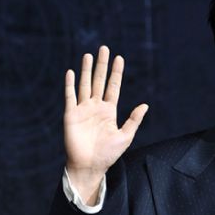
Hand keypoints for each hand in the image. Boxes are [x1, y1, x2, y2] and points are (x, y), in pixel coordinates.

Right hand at [64, 44, 148, 201]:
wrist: (89, 166)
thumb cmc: (108, 154)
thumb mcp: (125, 136)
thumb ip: (134, 120)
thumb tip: (145, 105)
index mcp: (109, 112)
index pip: (113, 87)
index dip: (116, 73)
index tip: (120, 58)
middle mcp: (96, 107)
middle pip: (99, 81)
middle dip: (102, 65)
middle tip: (104, 48)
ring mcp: (83, 110)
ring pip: (85, 85)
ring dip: (86, 70)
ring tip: (89, 55)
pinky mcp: (71, 115)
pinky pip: (70, 97)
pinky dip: (70, 85)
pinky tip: (71, 72)